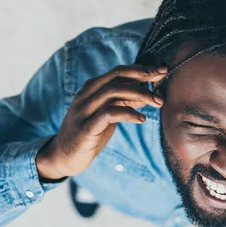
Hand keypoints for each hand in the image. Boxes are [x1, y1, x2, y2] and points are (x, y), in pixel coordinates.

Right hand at [36, 64, 167, 179]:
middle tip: (163, 78)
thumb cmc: (88, 134)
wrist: (62, 156)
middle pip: (116, 76)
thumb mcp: (107, 115)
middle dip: (142, 75)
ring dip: (139, 94)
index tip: (161, 70)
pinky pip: (108, 114)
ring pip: (113, 91)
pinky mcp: (85, 128)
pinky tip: (141, 119)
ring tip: (157, 101)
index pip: (118, 71)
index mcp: (91, 89)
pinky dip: (128, 113)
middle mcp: (86, 96)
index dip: (141, 69)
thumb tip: (147, 94)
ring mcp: (84, 111)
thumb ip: (123, 103)